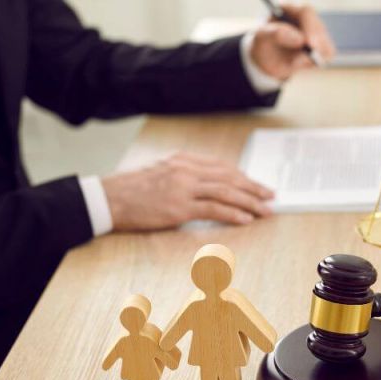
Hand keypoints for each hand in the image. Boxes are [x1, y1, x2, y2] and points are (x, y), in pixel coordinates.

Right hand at [102, 152, 273, 230]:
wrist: (109, 198)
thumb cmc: (133, 189)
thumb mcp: (161, 172)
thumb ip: (185, 175)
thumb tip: (208, 185)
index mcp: (184, 160)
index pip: (223, 167)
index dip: (244, 177)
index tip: (257, 185)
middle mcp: (187, 170)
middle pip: (230, 178)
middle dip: (254, 188)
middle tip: (271, 196)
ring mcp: (184, 187)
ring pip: (226, 192)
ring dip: (250, 202)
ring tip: (265, 210)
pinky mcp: (179, 207)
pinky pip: (213, 209)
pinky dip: (233, 213)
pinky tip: (246, 219)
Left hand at [250, 4, 335, 80]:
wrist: (268, 61)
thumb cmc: (264, 44)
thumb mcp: (262, 37)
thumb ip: (276, 34)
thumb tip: (300, 39)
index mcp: (291, 10)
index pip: (306, 13)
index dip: (310, 27)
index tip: (309, 43)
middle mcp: (307, 19)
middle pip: (320, 28)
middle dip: (316, 45)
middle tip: (309, 60)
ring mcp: (317, 32)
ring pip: (326, 42)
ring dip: (313, 57)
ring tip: (293, 63)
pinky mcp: (323, 46)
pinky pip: (328, 54)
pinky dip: (316, 62)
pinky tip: (300, 64)